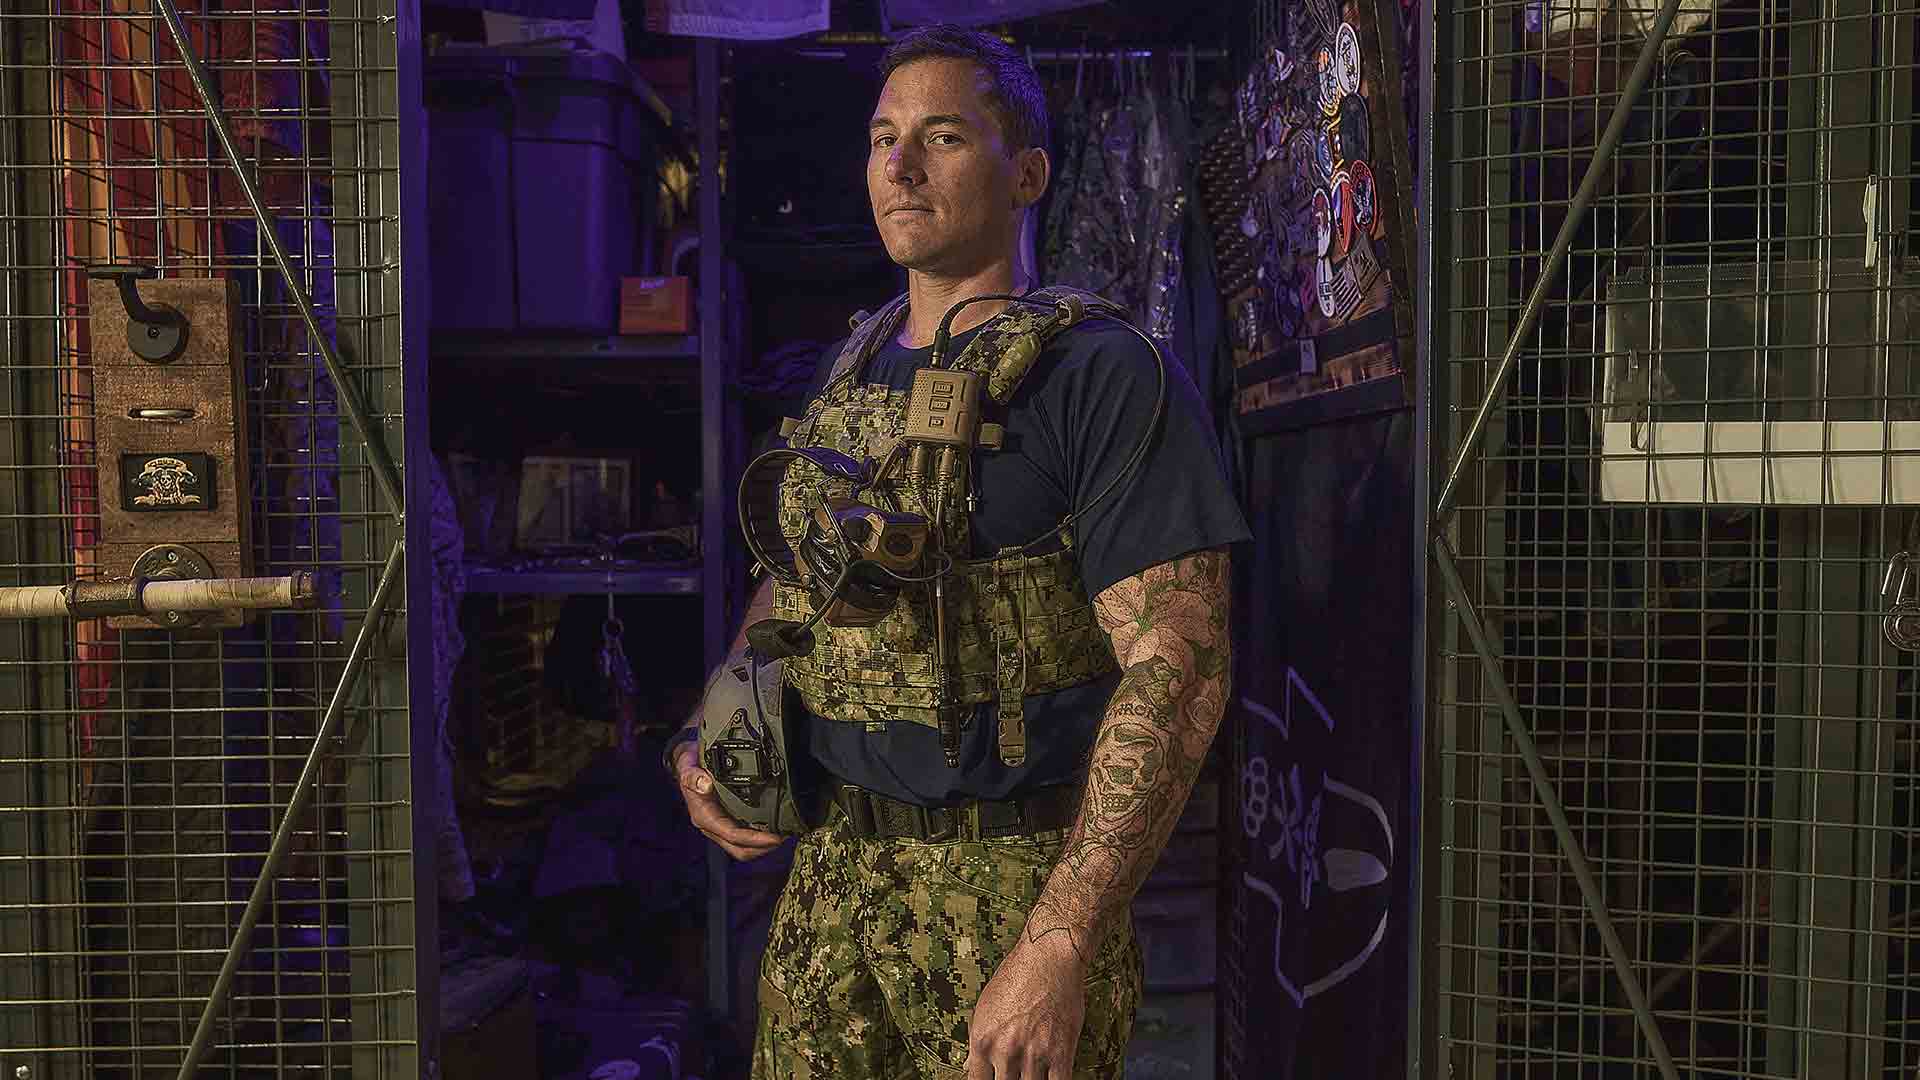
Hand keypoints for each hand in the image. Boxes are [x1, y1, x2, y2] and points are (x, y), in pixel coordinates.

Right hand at [673, 740, 785, 860]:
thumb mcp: (688, 767)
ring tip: (784, 834)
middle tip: (784, 837)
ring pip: (744, 847)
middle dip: (763, 848)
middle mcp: (712, 826)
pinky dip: (761, 836)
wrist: (688, 764)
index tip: (774, 837)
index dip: (754, 839)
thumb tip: (705, 784)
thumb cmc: (690, 767)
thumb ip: (694, 776)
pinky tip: (775, 827)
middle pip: (740, 849)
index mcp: (704, 817)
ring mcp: (721, 825)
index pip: (732, 835)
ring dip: (764, 845)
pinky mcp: (728, 821)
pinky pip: (745, 837)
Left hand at [965, 932, 1088, 1079]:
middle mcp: (1005, 1051)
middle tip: (1015, 1073)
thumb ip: (977, 1040)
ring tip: (1031, 1075)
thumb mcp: (985, 1006)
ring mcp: (1033, 1054)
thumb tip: (969, 1066)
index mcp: (982, 1041)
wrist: (1049, 957)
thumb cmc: (1017, 975)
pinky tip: (1051, 1077)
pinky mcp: (1060, 1053)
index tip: (994, 1079)